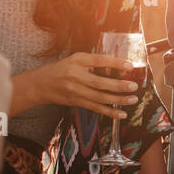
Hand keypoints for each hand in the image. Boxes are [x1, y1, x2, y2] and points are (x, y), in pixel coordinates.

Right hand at [21, 52, 140, 118]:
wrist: (40, 84)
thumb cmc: (62, 69)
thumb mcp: (76, 60)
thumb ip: (94, 63)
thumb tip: (119, 68)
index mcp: (77, 60)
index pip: (99, 60)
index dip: (115, 63)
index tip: (130, 66)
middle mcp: (75, 75)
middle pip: (100, 82)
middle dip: (119, 85)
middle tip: (134, 86)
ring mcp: (74, 90)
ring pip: (99, 97)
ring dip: (118, 100)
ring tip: (132, 99)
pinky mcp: (75, 101)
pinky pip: (95, 108)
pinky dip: (109, 111)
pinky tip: (121, 114)